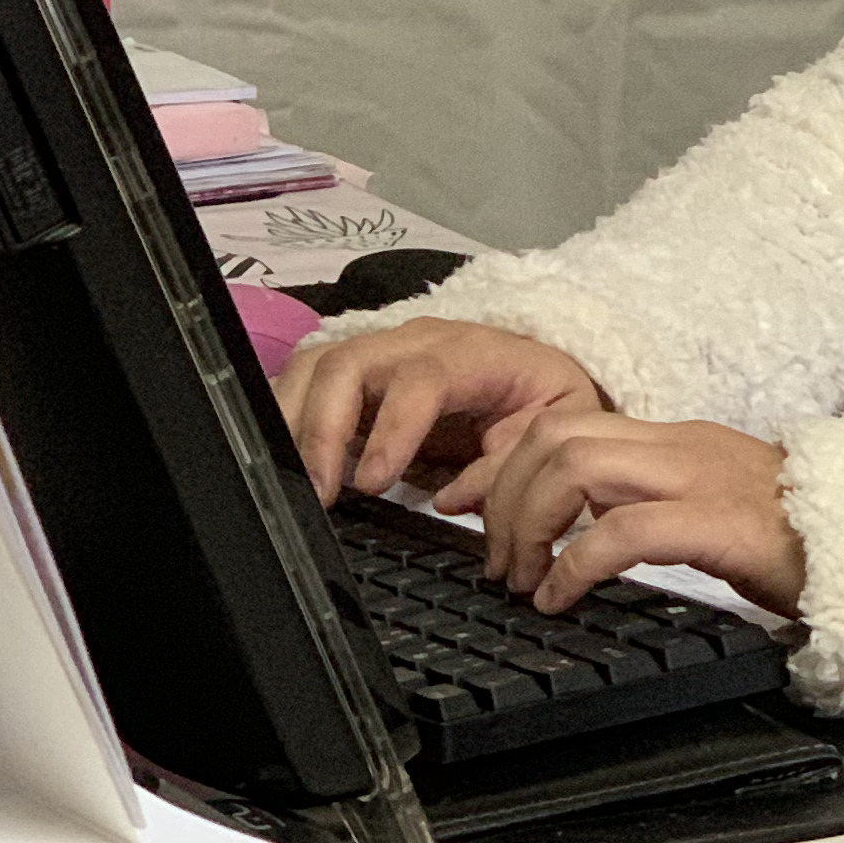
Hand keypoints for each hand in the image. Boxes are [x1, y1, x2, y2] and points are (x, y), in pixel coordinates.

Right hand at [272, 314, 609, 506]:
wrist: (536, 371)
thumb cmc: (544, 399)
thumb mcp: (556, 428)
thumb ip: (511, 465)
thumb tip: (454, 500)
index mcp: (474, 353)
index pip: (422, 378)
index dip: (392, 428)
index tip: (373, 484)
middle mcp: (417, 341)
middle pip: (350, 363)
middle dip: (324, 429)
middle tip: (320, 493)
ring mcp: (380, 350)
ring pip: (316, 366)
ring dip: (295, 422)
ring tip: (296, 483)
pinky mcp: (355, 370)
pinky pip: (305, 378)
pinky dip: (286, 415)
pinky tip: (287, 458)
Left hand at [454, 408, 805, 616]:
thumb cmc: (792, 540)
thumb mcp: (703, 510)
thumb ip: (645, 505)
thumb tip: (576, 533)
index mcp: (670, 442)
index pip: (560, 424)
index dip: (500, 468)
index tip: (469, 516)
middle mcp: (678, 446)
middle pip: (553, 436)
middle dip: (503, 498)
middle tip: (497, 564)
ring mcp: (700, 479)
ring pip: (575, 465)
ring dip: (529, 524)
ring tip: (524, 580)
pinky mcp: (721, 525)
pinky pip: (623, 531)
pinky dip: (574, 564)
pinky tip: (562, 598)